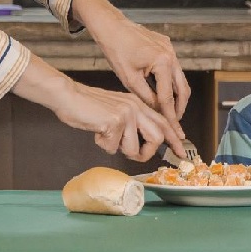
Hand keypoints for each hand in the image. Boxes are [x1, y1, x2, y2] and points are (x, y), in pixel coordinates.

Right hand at [12, 54, 185, 160]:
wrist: (68, 96)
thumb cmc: (88, 107)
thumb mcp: (116, 111)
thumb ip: (131, 124)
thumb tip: (140, 146)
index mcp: (138, 104)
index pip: (164, 123)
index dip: (175, 139)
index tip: (182, 152)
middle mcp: (136, 107)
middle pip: (158, 138)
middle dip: (146, 153)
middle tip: (134, 155)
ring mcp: (126, 114)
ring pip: (134, 148)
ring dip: (119, 150)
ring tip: (107, 139)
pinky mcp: (114, 121)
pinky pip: (113, 147)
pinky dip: (103, 145)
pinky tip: (96, 133)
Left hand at [70, 0, 190, 135]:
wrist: (111, 26)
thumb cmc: (116, 50)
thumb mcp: (129, 79)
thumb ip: (146, 97)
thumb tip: (156, 111)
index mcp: (162, 62)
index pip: (168, 97)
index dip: (170, 116)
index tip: (174, 130)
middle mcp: (171, 55)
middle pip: (182, 89)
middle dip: (179, 108)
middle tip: (175, 123)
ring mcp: (170, 49)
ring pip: (179, 79)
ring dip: (176, 96)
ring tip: (169, 111)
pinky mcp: (166, 46)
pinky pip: (172, 68)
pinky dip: (170, 82)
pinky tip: (163, 92)